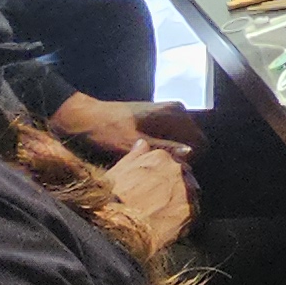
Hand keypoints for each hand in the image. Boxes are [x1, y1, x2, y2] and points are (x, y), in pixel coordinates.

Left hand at [50, 93, 199, 160]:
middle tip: (160, 172)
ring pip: (183, 142)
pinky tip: (148, 158)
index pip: (201, 144)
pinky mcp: (158, 119)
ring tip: (152, 166)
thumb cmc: (106, 131)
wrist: (84, 118)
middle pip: (194, 143)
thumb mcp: (133, 144)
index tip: (171, 173)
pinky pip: (172, 138)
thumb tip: (191, 155)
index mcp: (174, 114)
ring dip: (172, 156)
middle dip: (183, 159)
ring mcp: (168, 113)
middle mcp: (176, 110)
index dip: (191, 163)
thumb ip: (164, 149)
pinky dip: (164, 150)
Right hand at [103, 140, 194, 251]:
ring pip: (189, 193)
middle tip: (158, 202)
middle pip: (181, 175)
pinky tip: (169, 225)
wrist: (119, 228)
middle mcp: (177, 169)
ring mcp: (187, 189)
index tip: (154, 186)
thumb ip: (134, 156)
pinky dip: (184, 218)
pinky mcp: (192, 211)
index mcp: (160, 157)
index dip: (161, 175)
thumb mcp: (117, 172)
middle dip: (173, 186)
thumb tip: (142, 143)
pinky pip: (193, 212)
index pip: (169, 161)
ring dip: (180, 201)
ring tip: (163, 215)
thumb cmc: (112, 200)